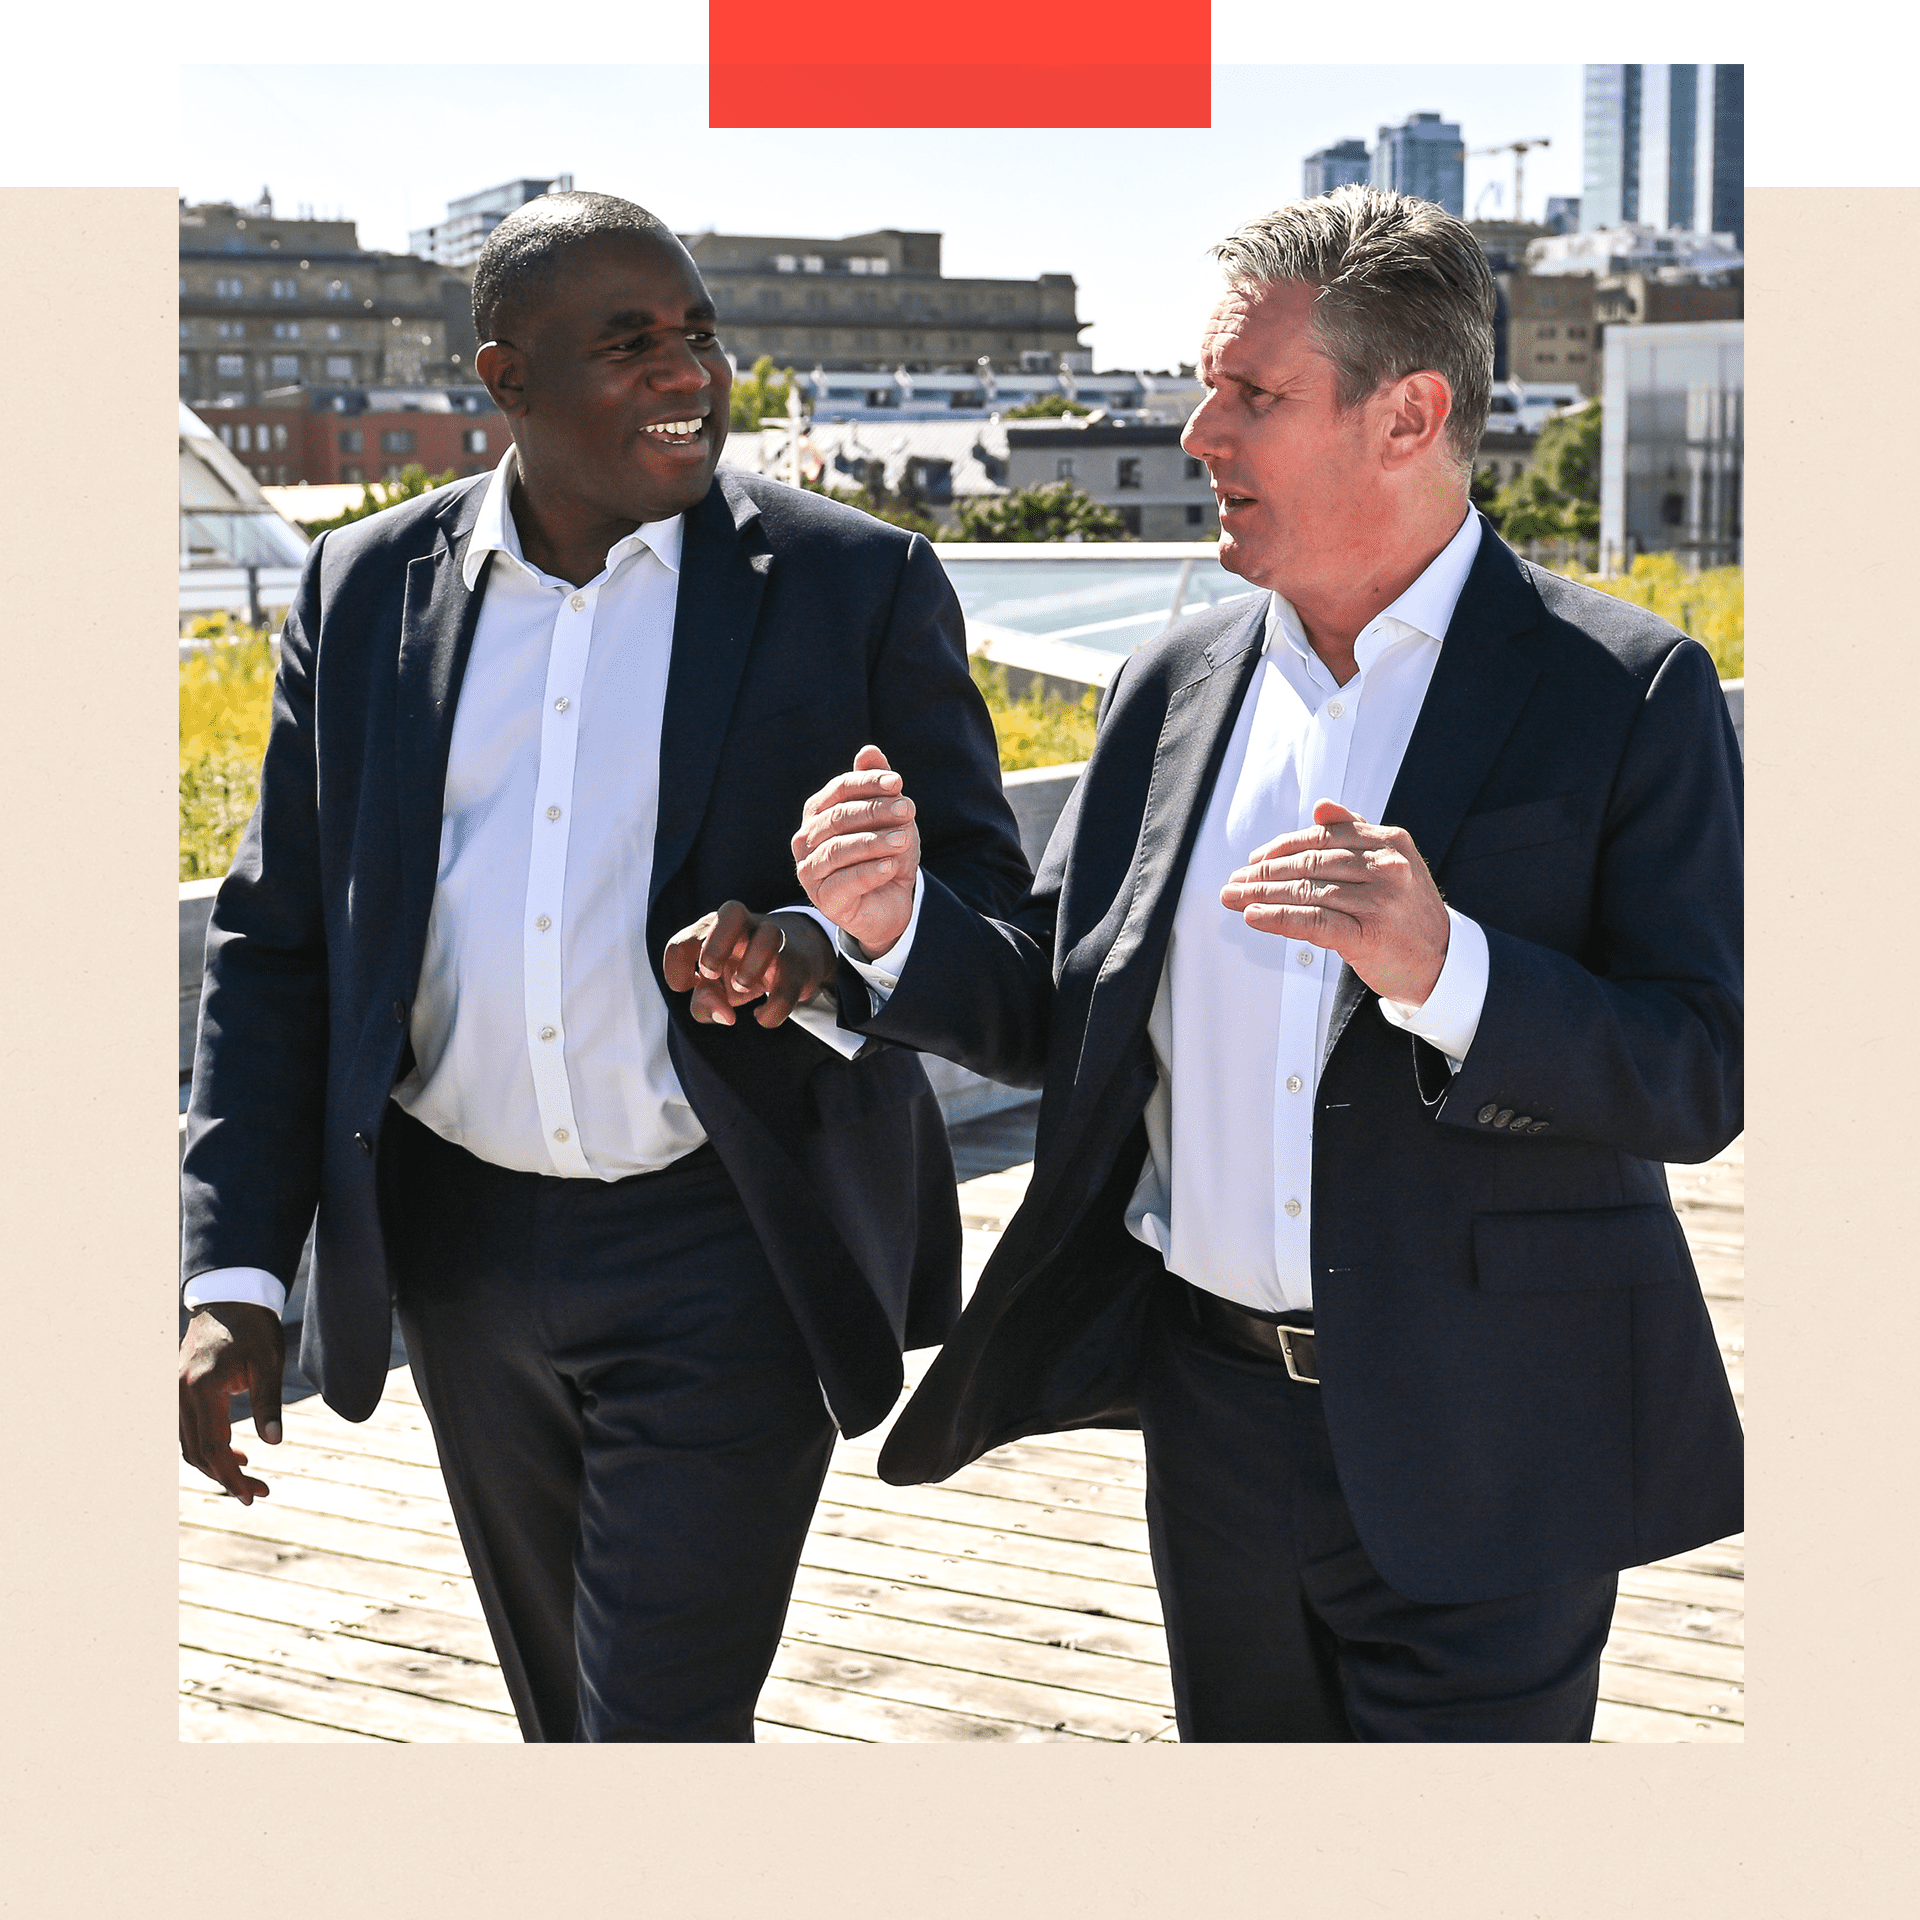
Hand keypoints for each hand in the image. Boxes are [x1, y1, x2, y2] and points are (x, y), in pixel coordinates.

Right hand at [178, 1301, 285, 1504]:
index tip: (252, 1495)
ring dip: (215, 1463)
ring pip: (189, 1443)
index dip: (231, 1477)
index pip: (213, 1447)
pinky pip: (188, 1428)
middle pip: (197, 1452)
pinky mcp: (178, 1389)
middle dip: (225, 1477)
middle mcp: (180, 1394)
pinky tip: (235, 1451)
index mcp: (203, 1389)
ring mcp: (175, 1391)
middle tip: (256, 1492)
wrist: (231, 1296)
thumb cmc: (255, 1328)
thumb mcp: (269, 1364)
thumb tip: (274, 1443)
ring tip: (247, 1474)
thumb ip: (269, 1404)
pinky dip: (208, 1445)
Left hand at [662, 903, 834, 1026]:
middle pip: (732, 912)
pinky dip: (772, 1009)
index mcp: (714, 928)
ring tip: (741, 988)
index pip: (684, 941)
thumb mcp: (717, 986)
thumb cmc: (741, 969)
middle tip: (711, 974)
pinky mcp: (798, 966)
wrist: (795, 959)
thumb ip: (705, 1003)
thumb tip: (725, 1016)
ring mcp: (776, 941)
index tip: (692, 985)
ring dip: (750, 968)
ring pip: (770, 935)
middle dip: (715, 949)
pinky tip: (762, 1015)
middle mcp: (746, 927)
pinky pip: (788, 984)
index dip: (677, 969)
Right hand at [791, 745, 919, 959]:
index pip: (839, 789)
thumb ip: (877, 785)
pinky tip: (891, 866)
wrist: (890, 902)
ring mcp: (810, 870)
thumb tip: (869, 750)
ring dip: (874, 842)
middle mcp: (806, 839)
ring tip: (903, 839)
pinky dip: (869, 871)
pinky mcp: (823, 899)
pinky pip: (844, 881)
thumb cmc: (884, 853)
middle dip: (875, 810)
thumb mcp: (889, 817)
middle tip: (907, 809)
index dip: (868, 782)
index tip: (898, 782)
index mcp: (818, 812)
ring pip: (838, 849)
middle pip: (838, 817)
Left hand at [1220, 798, 1450, 1006]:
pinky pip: (1311, 922)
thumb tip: (1320, 807)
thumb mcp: (1392, 863)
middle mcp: (1386, 868)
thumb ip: (1356, 833)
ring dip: (1261, 895)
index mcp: (1389, 842)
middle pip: (1310, 863)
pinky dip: (1277, 918)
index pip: (1323, 837)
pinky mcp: (1368, 936)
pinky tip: (1254, 916)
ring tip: (1233, 898)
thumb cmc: (1407, 913)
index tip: (1255, 859)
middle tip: (1235, 880)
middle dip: (1264, 873)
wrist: (1441, 962)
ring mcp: (1379, 902)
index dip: (1282, 847)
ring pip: (1306, 891)